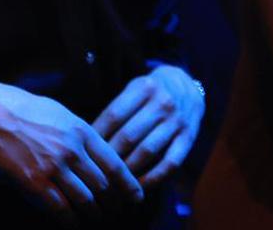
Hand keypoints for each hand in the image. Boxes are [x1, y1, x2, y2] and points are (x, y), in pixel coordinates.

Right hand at [0, 78, 142, 218]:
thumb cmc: (31, 112)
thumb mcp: (66, 115)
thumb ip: (85, 136)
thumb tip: (101, 154)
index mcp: (84, 132)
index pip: (115, 164)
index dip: (128, 184)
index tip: (137, 196)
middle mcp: (72, 151)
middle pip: (103, 185)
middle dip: (113, 202)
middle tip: (117, 211)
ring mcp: (53, 168)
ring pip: (84, 199)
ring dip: (94, 214)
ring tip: (99, 219)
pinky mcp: (33, 183)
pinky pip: (58, 208)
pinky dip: (70, 220)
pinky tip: (75, 224)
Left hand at [92, 66, 204, 188]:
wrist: (188, 87)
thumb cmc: (150, 94)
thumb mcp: (134, 90)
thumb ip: (116, 111)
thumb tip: (87, 142)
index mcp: (145, 88)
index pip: (113, 116)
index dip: (96, 136)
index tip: (83, 153)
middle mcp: (163, 103)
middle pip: (128, 136)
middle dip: (108, 158)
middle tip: (93, 173)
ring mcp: (177, 121)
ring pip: (147, 151)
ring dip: (127, 170)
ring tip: (111, 183)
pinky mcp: (189, 137)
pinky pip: (170, 163)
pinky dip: (153, 178)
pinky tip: (138, 186)